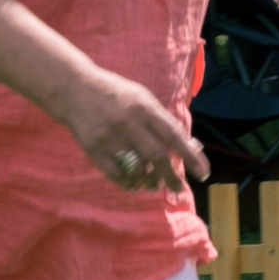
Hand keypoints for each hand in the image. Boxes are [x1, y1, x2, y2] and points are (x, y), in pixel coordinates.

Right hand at [55, 65, 208, 192]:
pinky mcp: (94, 150)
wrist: (75, 90)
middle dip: (172, 178)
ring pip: (137, 170)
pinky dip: (130, 183)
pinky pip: (117, 175)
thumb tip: (189, 145)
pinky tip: (135, 182)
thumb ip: (163, 121)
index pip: (174, 135)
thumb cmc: (116, 94)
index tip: (204, 173)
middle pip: (157, 157)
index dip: (191, 156)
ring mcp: (110, 138)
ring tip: (155, 183)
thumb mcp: (142, 98)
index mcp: (144, 108)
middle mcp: (129, 123)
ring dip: (150, 182)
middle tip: (180, 190)